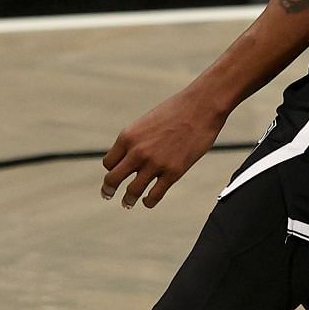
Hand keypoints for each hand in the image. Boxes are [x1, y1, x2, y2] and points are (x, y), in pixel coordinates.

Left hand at [101, 87, 228, 209]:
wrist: (201, 106)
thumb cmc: (176, 110)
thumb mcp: (147, 121)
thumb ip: (137, 140)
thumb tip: (132, 155)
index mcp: (128, 136)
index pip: (109, 162)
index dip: (111, 169)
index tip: (115, 172)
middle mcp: (137, 152)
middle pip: (113, 179)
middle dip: (109, 189)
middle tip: (107, 194)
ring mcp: (155, 164)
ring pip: (133, 190)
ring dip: (128, 200)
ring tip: (127, 203)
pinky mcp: (173, 172)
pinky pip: (155, 194)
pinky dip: (149, 201)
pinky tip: (147, 202)